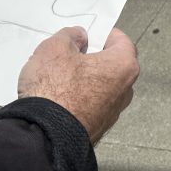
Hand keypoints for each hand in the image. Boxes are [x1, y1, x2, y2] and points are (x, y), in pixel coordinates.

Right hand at [18, 27, 139, 143]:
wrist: (46, 136)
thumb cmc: (55, 90)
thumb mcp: (55, 48)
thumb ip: (70, 36)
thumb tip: (79, 36)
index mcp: (124, 66)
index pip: (121, 41)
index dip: (102, 34)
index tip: (88, 34)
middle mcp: (125, 90)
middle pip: (111, 64)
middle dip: (92, 58)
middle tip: (70, 54)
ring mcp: (113, 112)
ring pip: (100, 86)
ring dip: (84, 80)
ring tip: (58, 77)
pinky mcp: (98, 127)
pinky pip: (91, 105)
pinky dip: (78, 99)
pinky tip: (58, 97)